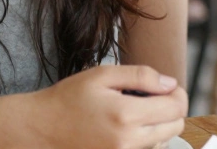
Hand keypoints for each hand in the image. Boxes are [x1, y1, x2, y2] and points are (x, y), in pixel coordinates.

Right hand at [1, 64, 186, 148]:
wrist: (39, 129)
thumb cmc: (68, 99)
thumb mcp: (102, 75)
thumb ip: (141, 77)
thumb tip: (169, 84)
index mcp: (126, 115)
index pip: (176, 108)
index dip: (177, 94)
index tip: (166, 87)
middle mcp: (128, 142)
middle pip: (175, 127)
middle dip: (171, 109)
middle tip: (153, 97)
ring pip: (163, 142)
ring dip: (159, 126)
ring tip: (136, 112)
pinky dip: (146, 139)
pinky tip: (129, 127)